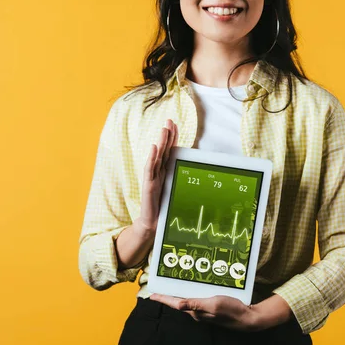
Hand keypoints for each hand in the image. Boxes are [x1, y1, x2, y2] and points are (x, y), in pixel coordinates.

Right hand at [135, 119, 178, 233]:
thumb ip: (180, 180)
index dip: (172, 138)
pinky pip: (149, 170)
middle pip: (163, 150)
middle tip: (169, 120)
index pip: (169, 151)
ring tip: (163, 129)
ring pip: (157, 157)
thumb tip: (196, 170)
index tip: (175, 124)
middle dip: (166, 135)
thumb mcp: (175, 190)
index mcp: (164, 172)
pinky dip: (151, 158)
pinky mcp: (148, 186)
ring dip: (161, 142)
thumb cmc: (164, 208)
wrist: (153, 223)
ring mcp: (152, 178)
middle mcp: (158, 172)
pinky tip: (154, 147)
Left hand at [149, 293, 263, 331]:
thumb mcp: (213, 304)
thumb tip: (178, 304)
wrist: (247, 318)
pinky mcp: (211, 308)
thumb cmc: (231, 310)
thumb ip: (195, 304)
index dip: (163, 298)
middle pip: (179, 302)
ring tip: (171, 287)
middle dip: (168, 296)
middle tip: (159, 288)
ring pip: (187, 301)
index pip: (175, 304)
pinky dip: (191, 294)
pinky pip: (197, 300)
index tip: (152, 294)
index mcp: (195, 311)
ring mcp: (204, 311)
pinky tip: (192, 289)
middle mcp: (197, 312)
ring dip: (179, 294)